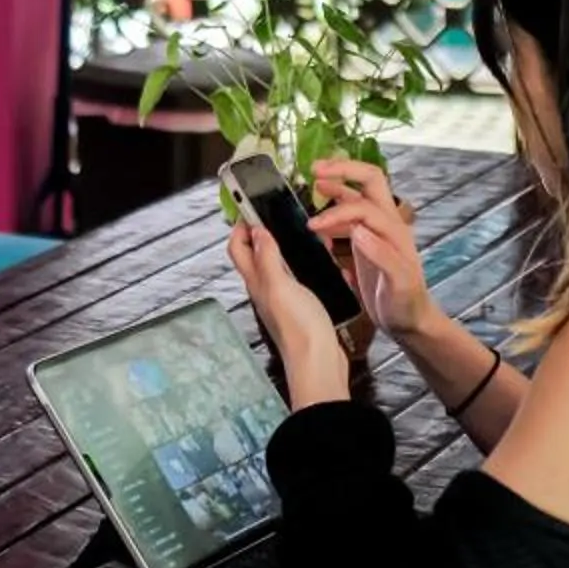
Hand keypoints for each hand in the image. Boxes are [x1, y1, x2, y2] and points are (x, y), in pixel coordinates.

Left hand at [227, 215, 349, 406]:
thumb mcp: (280, 285)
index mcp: (257, 281)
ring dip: (295, 248)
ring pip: (284, 264)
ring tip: (313, 235)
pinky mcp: (305, 306)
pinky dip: (315, 267)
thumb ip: (267, 257)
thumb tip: (256, 230)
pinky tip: (331, 264)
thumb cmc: (299, 327)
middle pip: (259, 253)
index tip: (253, 204)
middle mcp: (268, 288)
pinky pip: (305, 279)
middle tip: (285, 214)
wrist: (320, 363)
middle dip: (269, 230)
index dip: (241, 225)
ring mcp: (286, 297)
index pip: (237, 247)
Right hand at [309, 160, 437, 345]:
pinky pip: (351, 218)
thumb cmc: (407, 304)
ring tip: (314, 183)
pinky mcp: (368, 243)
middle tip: (315, 169)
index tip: (312, 225)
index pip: (362, 205)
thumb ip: (382, 256)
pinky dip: (334, 214)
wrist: (411, 322)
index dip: (336, 211)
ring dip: (337, 187)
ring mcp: (377, 231)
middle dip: (343, 170)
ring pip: (357, 196)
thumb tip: (357, 229)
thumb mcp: (399, 284)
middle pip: (368, 180)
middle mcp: (386, 223)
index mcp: (394, 229)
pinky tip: (320, 226)